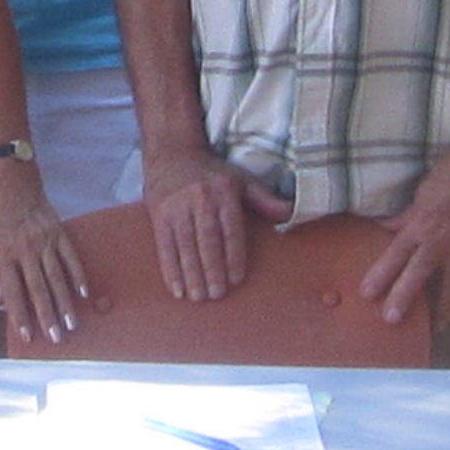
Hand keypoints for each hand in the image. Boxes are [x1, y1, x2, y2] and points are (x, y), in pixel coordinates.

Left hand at [0, 161, 90, 344]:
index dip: (19, 315)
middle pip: (37, 288)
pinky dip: (78, 276)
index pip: (12, 291)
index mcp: (4, 254)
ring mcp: (44, 241)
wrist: (13, 182)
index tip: (27, 336)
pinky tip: (84, 293)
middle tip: (56, 338)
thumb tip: (1, 301)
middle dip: (47, 315)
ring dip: (64, 302)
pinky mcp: (59, 232)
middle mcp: (25, 250)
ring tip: (71, 324)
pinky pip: (71, 257)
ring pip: (56, 277)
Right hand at [141, 145, 290, 299]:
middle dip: (211, 269)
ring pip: (184, 246)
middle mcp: (199, 200)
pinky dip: (170, 269)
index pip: (230, 229)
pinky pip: (164, 246)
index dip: (233, 255)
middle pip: (206, 240)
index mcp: (223, 193)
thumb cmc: (210, 172)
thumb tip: (291, 213)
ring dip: (191, 274)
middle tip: (217, 294)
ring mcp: (176, 208)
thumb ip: (264, 199)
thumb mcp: (240, 179)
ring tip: (198, 297)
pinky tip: (177, 289)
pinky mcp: (159, 215)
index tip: (236, 279)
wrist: (171, 152)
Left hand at [360, 143, 449, 330]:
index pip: (394, 255)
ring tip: (439, 328)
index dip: (380, 275)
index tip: (366, 294)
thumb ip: (405, 215)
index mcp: (420, 225)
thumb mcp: (421, 193)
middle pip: (418, 275)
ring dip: (445, 309)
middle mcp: (440, 241)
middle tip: (392, 319)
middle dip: (404, 298)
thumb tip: (386, 227)